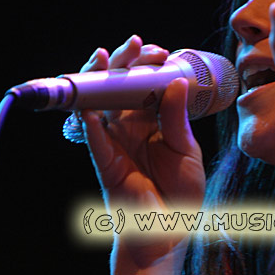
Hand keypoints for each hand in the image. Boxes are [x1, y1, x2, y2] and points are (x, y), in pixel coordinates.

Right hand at [80, 35, 204, 268]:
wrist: (169, 228)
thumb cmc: (181, 190)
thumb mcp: (186, 148)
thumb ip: (176, 117)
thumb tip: (176, 81)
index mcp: (152, 120)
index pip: (144, 84)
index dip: (147, 65)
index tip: (159, 52)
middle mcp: (129, 125)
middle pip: (118, 86)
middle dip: (124, 62)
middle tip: (135, 45)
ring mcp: (114, 140)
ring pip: (99, 103)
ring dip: (99, 79)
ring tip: (106, 57)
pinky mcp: (104, 159)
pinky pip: (92, 136)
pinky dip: (88, 118)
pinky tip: (89, 102)